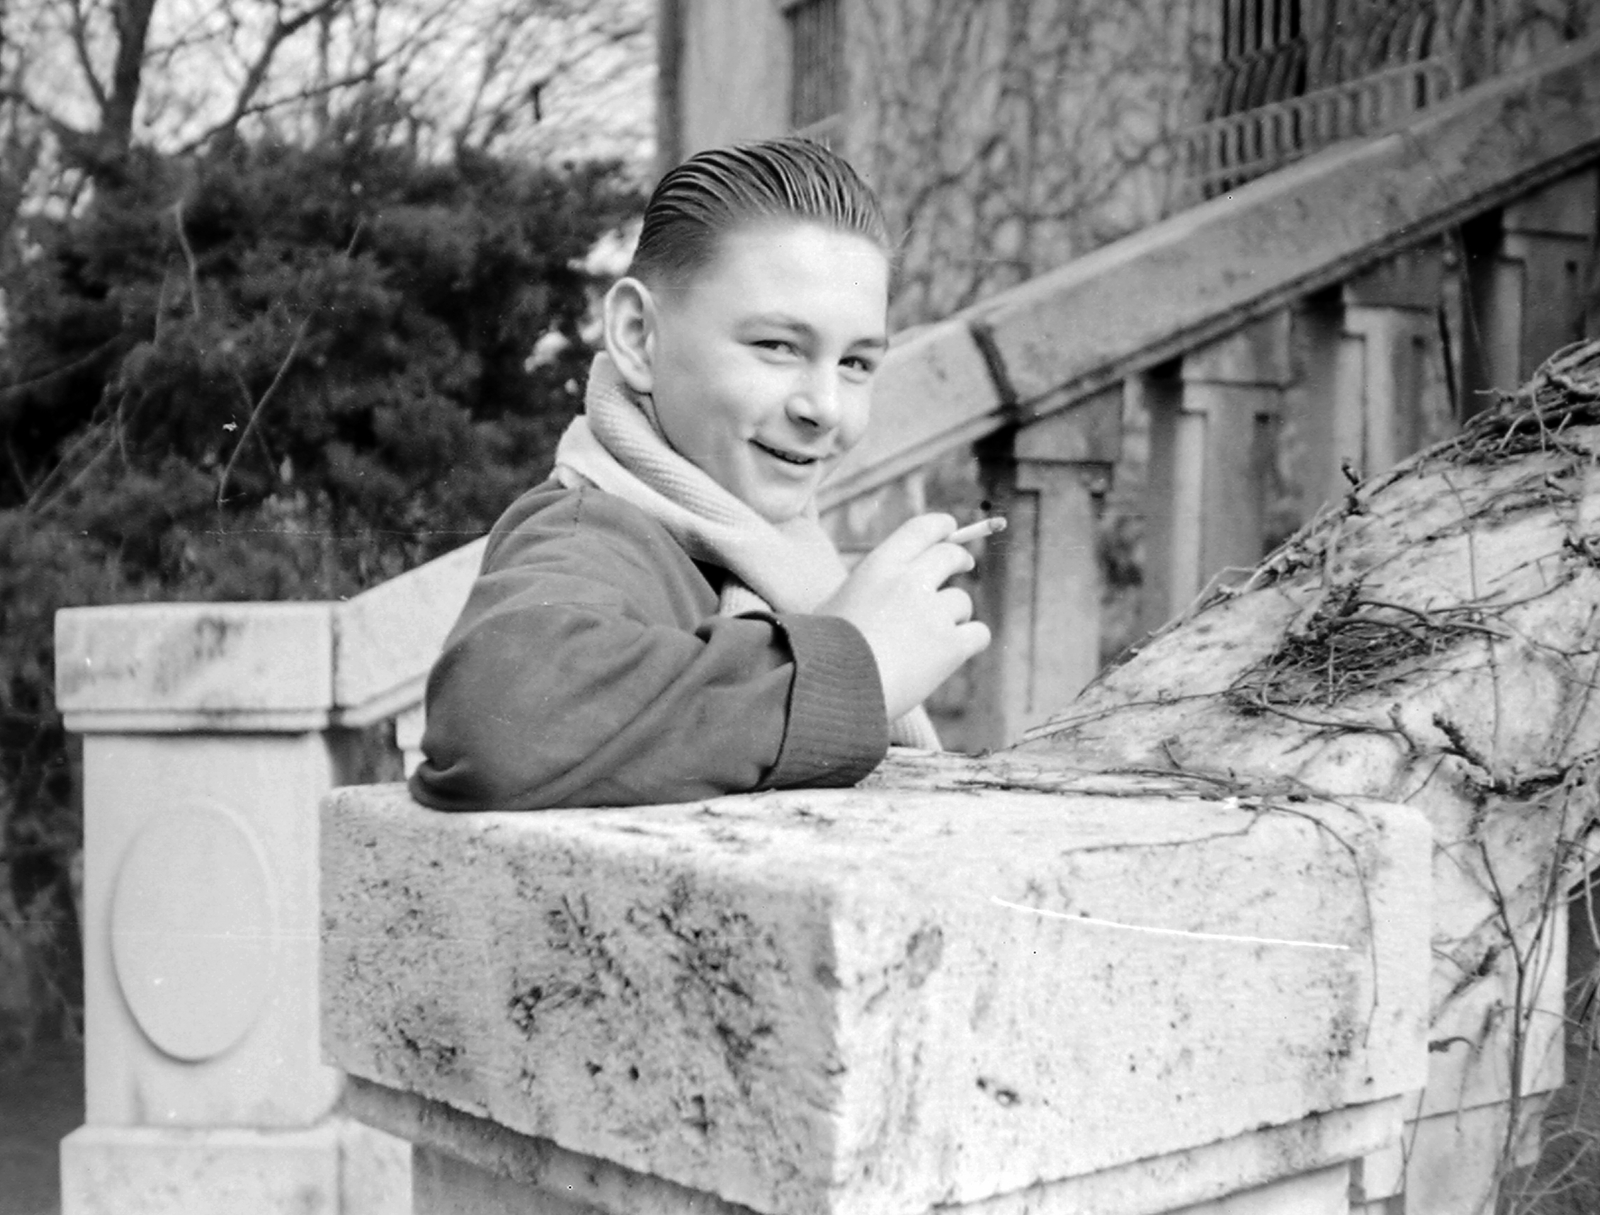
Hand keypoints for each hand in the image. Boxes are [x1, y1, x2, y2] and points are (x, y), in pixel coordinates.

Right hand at [819, 513, 991, 720]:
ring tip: (931, 639)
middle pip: (951, 556)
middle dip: (960, 559)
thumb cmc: (823, 652)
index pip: (921, 529)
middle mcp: (909, 582)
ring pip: (962, 601)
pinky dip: (969, 642)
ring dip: (954, 615)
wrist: (833, 690)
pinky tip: (952, 654)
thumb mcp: (833, 605)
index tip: (950, 529)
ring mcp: (933, 613)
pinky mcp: (950, 646)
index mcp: (878, 566)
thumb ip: (866, 588)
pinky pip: (978, 634)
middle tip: (964, 566)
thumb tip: (881, 587)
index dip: (941, 526)